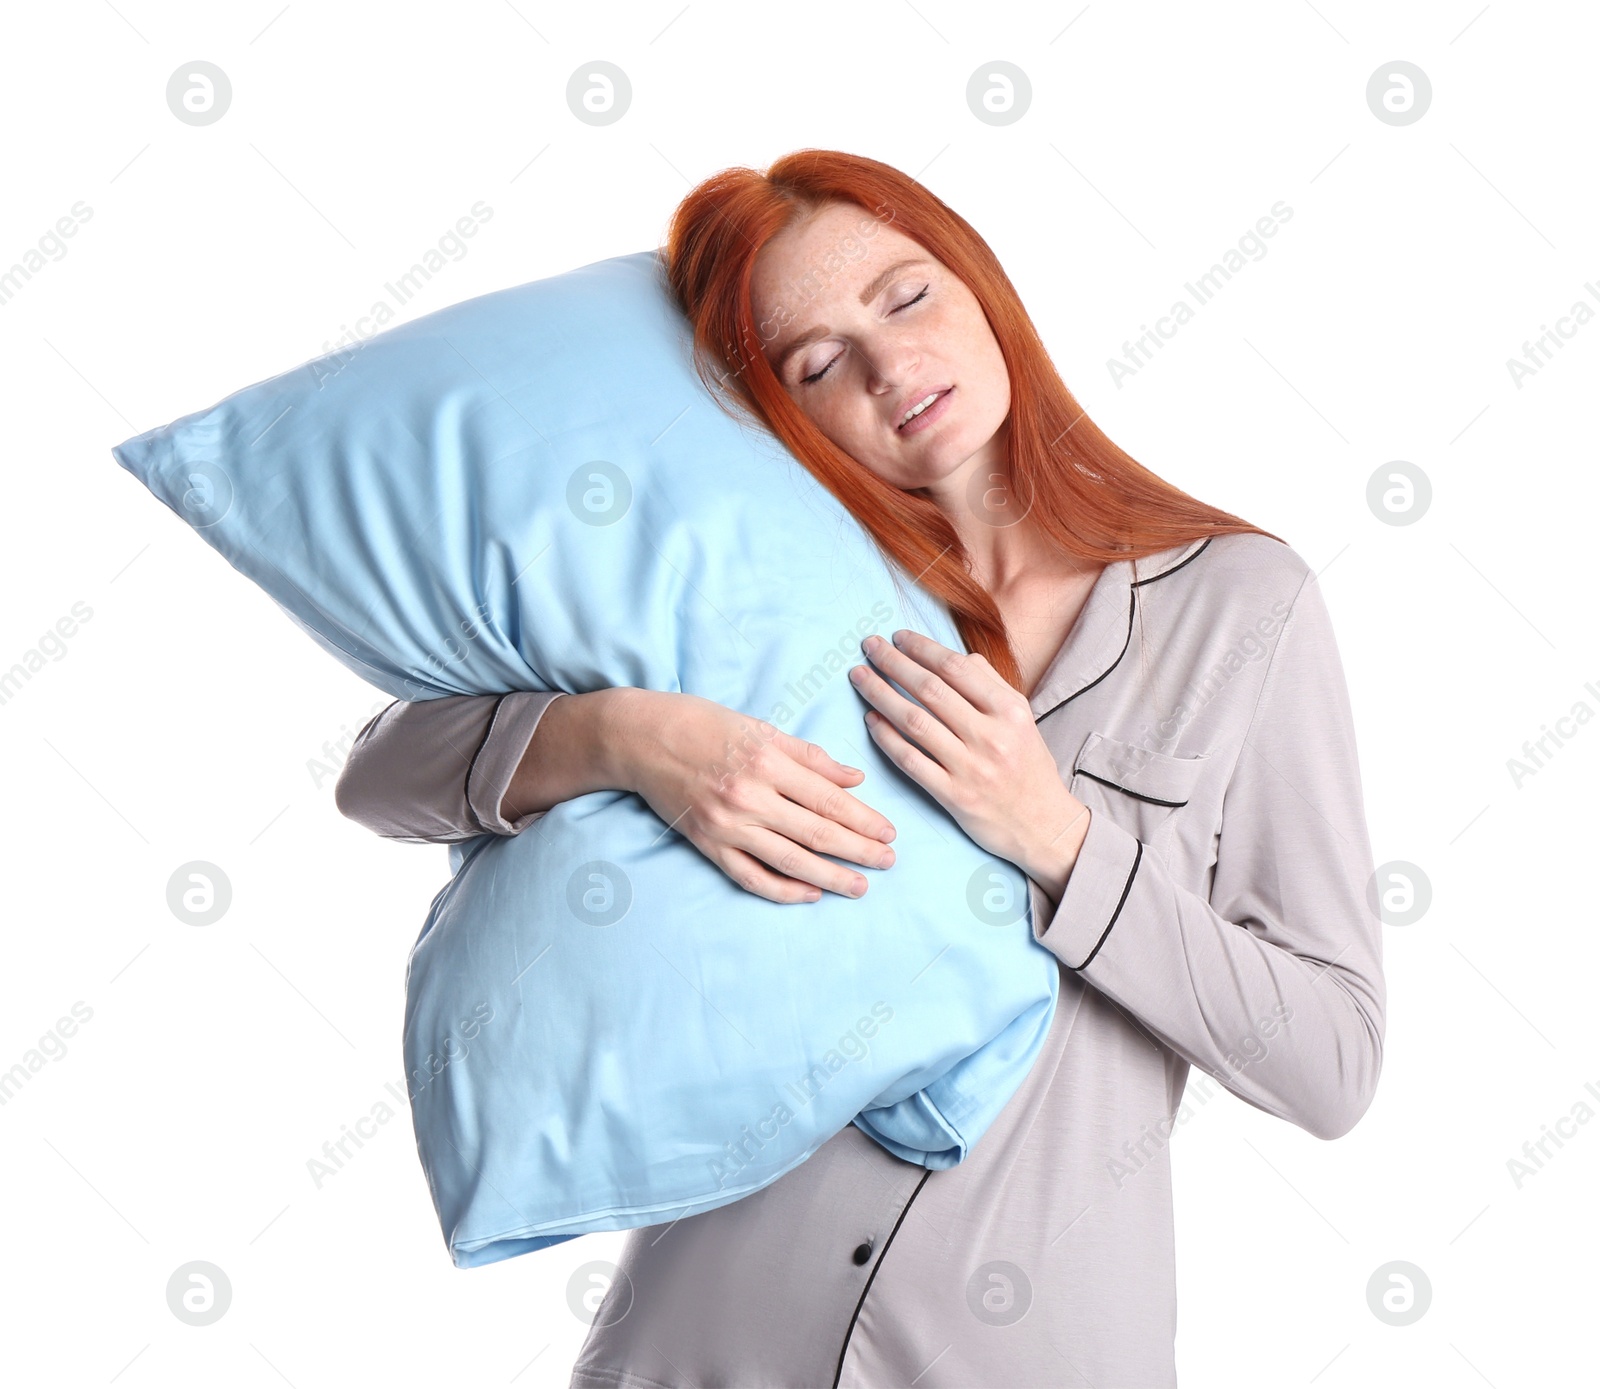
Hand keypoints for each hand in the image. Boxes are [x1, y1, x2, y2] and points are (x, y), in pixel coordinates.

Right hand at [618, 690, 898, 904]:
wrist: (640, 738)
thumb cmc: (703, 724)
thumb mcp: (761, 728)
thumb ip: (810, 757)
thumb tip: (855, 778)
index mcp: (767, 762)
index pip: (828, 799)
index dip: (863, 820)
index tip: (890, 833)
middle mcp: (749, 797)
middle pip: (816, 833)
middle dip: (858, 851)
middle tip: (889, 863)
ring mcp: (727, 826)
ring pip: (790, 861)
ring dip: (830, 877)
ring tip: (860, 886)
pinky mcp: (708, 845)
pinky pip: (751, 877)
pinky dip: (783, 890)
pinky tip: (810, 894)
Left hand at [848, 630, 1089, 899]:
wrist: (1043, 825)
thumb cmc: (1028, 766)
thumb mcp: (1022, 719)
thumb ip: (992, 685)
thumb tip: (957, 656)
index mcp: (1009, 710)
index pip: (956, 668)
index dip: (922, 648)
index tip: (897, 636)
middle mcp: (991, 736)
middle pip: (930, 689)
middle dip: (893, 662)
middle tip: (868, 646)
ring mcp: (970, 767)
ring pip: (914, 721)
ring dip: (880, 694)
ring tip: (859, 676)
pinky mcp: (953, 796)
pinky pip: (911, 760)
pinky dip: (886, 737)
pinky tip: (871, 720)